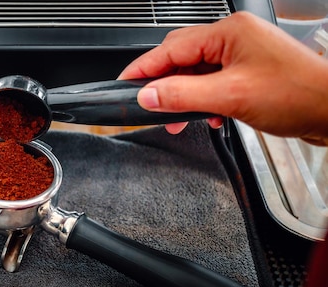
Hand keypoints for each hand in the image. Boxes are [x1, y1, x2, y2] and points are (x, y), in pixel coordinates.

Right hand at [118, 11, 327, 144]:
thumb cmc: (297, 95)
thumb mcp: (230, 96)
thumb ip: (183, 94)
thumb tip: (149, 94)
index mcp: (228, 33)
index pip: (171, 48)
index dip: (144, 68)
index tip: (124, 83)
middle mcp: (235, 38)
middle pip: (182, 57)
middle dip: (164, 85)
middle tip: (148, 105)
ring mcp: (244, 54)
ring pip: (198, 72)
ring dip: (186, 97)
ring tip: (179, 120)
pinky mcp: (251, 71)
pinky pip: (215, 82)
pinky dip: (205, 100)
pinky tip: (209, 117)